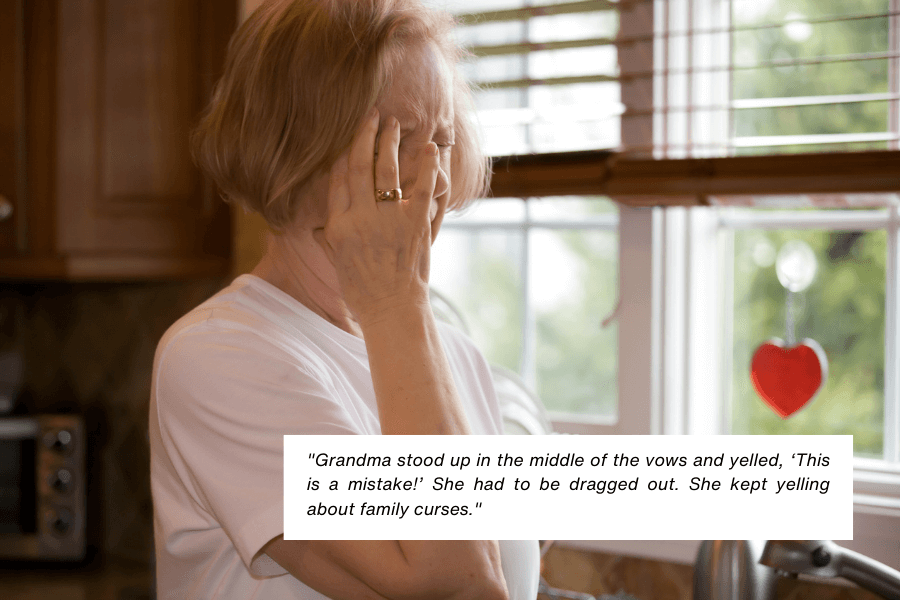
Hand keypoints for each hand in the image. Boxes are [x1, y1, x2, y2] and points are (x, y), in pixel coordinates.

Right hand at [314, 108, 439, 325]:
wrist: (391, 310)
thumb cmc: (363, 292)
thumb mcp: (338, 262)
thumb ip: (332, 236)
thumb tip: (323, 224)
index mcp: (339, 226)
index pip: (338, 181)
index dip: (343, 154)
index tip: (348, 136)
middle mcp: (360, 218)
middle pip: (359, 167)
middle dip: (365, 137)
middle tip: (372, 115)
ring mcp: (388, 220)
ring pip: (386, 171)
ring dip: (390, 143)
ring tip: (394, 123)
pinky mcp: (414, 224)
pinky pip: (421, 188)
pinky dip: (427, 167)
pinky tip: (431, 148)